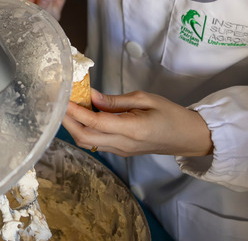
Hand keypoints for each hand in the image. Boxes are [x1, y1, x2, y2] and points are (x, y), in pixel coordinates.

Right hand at [7, 0, 72, 18]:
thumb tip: (29, 3)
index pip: (14, 7)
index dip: (19, 9)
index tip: (26, 4)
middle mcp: (28, 1)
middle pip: (28, 15)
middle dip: (34, 9)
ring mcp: (42, 4)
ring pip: (41, 18)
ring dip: (44, 8)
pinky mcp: (55, 4)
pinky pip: (54, 16)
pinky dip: (53, 10)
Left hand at [63, 89, 214, 157]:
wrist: (189, 137)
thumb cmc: (171, 114)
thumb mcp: (145, 99)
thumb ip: (115, 100)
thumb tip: (91, 96)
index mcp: (132, 129)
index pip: (95, 122)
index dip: (75, 111)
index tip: (62, 98)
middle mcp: (123, 144)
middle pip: (85, 137)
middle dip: (67, 120)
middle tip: (58, 101)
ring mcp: (121, 151)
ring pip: (88, 143)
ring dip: (74, 126)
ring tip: (68, 107)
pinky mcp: (121, 152)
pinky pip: (96, 144)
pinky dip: (84, 130)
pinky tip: (83, 116)